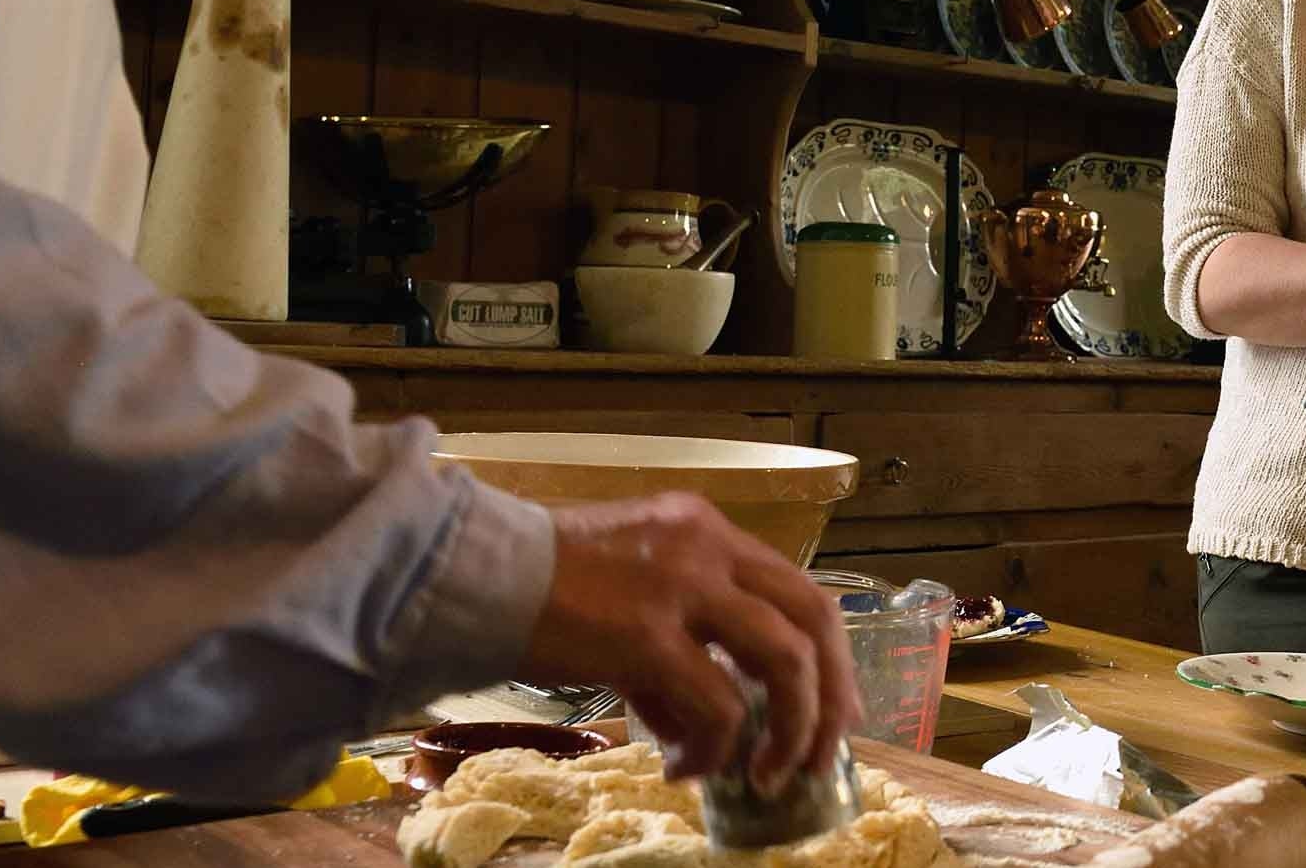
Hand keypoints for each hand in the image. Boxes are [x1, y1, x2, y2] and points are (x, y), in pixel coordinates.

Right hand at [516, 494, 863, 786]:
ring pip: (785, 660)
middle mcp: (706, 546)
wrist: (470, 576)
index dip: (830, 657)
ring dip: (791, 729)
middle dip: (830, 697)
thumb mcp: (628, 600)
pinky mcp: (645, 634)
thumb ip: (677, 652)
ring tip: (767, 775)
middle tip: (819, 755)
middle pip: (814, 618)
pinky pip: (717, 704)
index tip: (835, 709)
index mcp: (705, 530)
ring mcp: (680, 585)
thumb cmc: (539, 591)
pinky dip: (714, 749)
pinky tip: (683, 768)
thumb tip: (705, 735)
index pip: (798, 589)